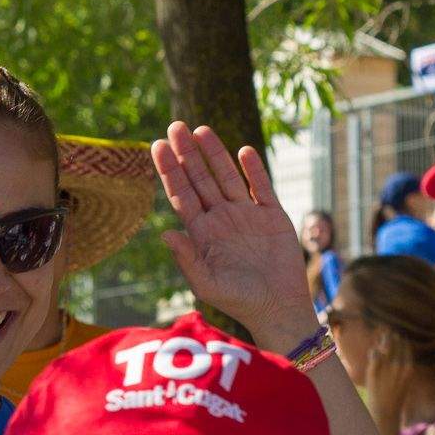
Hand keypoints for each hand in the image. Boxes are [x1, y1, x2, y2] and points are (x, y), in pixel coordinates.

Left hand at [150, 122, 310, 348]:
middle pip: (200, 179)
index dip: (169, 171)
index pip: (181, 195)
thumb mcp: (206, 284)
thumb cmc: (238, 301)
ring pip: (227, 177)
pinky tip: (243, 152)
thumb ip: (187, 259)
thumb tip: (165, 234)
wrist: (277, 307)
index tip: (157, 146)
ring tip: (201, 130)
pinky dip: (253, 170)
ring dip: (215, 154)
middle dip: (186, 154)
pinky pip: (260, 187)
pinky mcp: (271, 215)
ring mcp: (246, 215)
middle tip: (174, 126)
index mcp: (201, 233)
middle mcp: (220, 218)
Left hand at [362, 330, 417, 412]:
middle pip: (396, 346)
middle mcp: (398, 366)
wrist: (385, 411)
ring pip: (385, 347)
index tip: (401, 337)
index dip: (403, 342)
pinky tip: (374, 349)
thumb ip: (405, 370)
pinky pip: (374, 355)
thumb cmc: (396, 399)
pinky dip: (374, 351)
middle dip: (393, 337)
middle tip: (390, 331)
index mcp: (408, 369)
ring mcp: (386, 368)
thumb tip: (405, 359)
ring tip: (384, 334)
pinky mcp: (373, 370)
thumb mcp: (405, 383)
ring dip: (384, 340)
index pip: (406, 350)